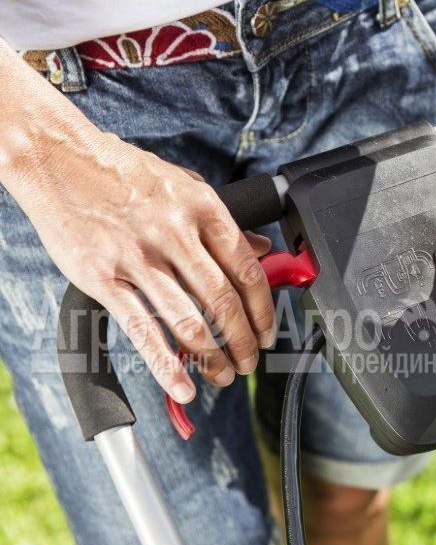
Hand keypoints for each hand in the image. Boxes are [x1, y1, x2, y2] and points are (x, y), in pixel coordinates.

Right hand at [0, 48, 274, 404]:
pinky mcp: (104, 277)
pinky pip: (142, 329)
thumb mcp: (185, 185)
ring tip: (223, 375)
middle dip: (243, 341)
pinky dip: (166, 364)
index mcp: (203, 208)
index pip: (247, 270)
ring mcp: (139, 257)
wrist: (59, 158)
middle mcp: (175, 233)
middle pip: (224, 301)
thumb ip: (223, 221)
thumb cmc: (124, 172)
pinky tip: (182, 385)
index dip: (263, 310)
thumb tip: (262, 250)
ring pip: (189, 320)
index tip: (267, 332)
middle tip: (249, 361)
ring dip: (213, 357)